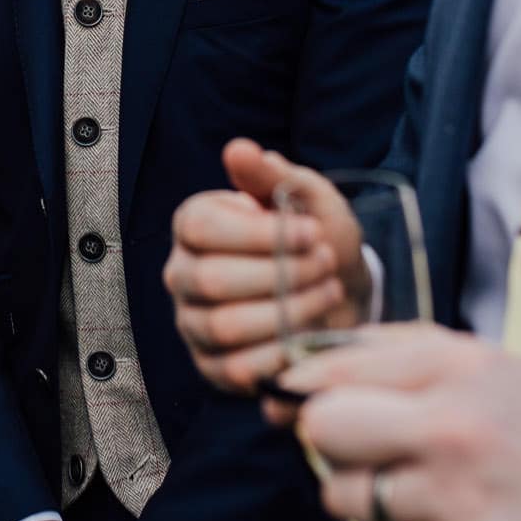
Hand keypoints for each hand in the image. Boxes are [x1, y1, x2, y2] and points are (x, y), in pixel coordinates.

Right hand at [165, 138, 369, 402]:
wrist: (338, 288)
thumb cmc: (315, 235)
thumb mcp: (303, 196)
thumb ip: (271, 175)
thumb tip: (239, 149)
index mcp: (194, 226)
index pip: (202, 229)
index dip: (259, 233)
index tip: (313, 232)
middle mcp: (182, 274)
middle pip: (212, 280)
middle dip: (282, 274)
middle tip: (327, 264)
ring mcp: (194, 324)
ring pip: (225, 326)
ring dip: (288, 311)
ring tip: (327, 291)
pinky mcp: (214, 368)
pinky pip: (237, 371)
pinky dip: (282, 354)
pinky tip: (314, 332)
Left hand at [285, 324, 520, 520]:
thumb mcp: (489, 364)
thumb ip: (400, 356)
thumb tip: (307, 370)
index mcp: (454, 365)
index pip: (332, 368)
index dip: (300, 388)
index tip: (291, 402)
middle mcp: (449, 424)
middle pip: (324, 428)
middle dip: (330, 444)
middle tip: (363, 453)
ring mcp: (455, 494)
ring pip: (345, 498)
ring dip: (368, 501)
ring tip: (420, 496)